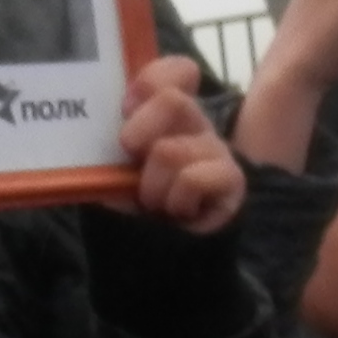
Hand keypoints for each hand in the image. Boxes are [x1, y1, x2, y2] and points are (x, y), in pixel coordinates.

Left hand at [119, 57, 241, 235]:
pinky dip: (177, 200)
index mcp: (166, 117)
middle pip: (174, 101)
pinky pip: (195, 178)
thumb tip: (103, 119)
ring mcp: (217, 152)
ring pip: (172, 150)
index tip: (126, 106)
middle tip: (131, 159)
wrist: (153, 266)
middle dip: (140, 132)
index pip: (177, 72)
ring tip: (156, 205)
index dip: (153, 79)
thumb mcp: (110, 172)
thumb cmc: (131, 215)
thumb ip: (108, 141)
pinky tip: (180, 214)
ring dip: (152, 186)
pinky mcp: (233, 182)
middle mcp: (195, 127)